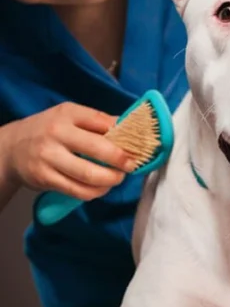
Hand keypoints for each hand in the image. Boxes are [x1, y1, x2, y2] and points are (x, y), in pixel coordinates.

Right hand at [0, 102, 133, 200]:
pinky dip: (96, 192)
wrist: (12, 147)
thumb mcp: (70, 116)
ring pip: (90, 174)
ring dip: (111, 180)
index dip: (126, 136)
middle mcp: (57, 134)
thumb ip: (98, 121)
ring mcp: (49, 157)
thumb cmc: (50, 130)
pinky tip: (102, 188)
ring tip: (117, 178)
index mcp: (68, 114)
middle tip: (131, 166)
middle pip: (99, 149)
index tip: (140, 147)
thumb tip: (132, 127)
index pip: (104, 123)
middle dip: (121, 161)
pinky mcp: (45, 178)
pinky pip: (78, 190)